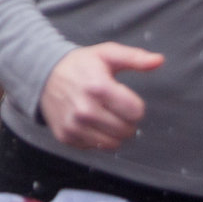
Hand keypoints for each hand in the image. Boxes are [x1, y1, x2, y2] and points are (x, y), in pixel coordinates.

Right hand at [38, 42, 161, 149]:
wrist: (42, 74)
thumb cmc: (80, 64)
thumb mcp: (107, 54)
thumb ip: (135, 58)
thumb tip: (159, 61)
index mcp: (98, 87)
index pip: (136, 112)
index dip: (134, 105)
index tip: (123, 97)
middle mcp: (85, 110)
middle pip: (126, 130)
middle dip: (126, 120)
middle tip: (114, 107)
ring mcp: (74, 126)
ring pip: (113, 143)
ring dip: (114, 132)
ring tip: (104, 115)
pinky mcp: (66, 137)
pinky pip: (95, 147)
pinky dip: (96, 137)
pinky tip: (89, 121)